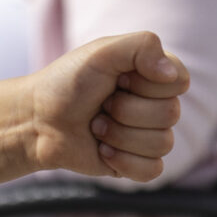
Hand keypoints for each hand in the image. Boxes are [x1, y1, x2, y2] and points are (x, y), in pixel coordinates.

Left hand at [30, 32, 188, 180]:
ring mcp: (148, 136)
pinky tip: (102, 150)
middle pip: (171, 114)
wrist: (37, 121)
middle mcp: (155, 105)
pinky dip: (123, 160)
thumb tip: (172, 75)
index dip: (147, 83)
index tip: (118, 78)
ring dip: (119, 135)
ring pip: (162, 143)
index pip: (179, 81)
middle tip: (101, 104)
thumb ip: (143, 46)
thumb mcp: (101, 52)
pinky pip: (153, 170)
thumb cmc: (66, 83)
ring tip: (96, 126)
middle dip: (126, 110)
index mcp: (152, 75)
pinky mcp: (138, 164)